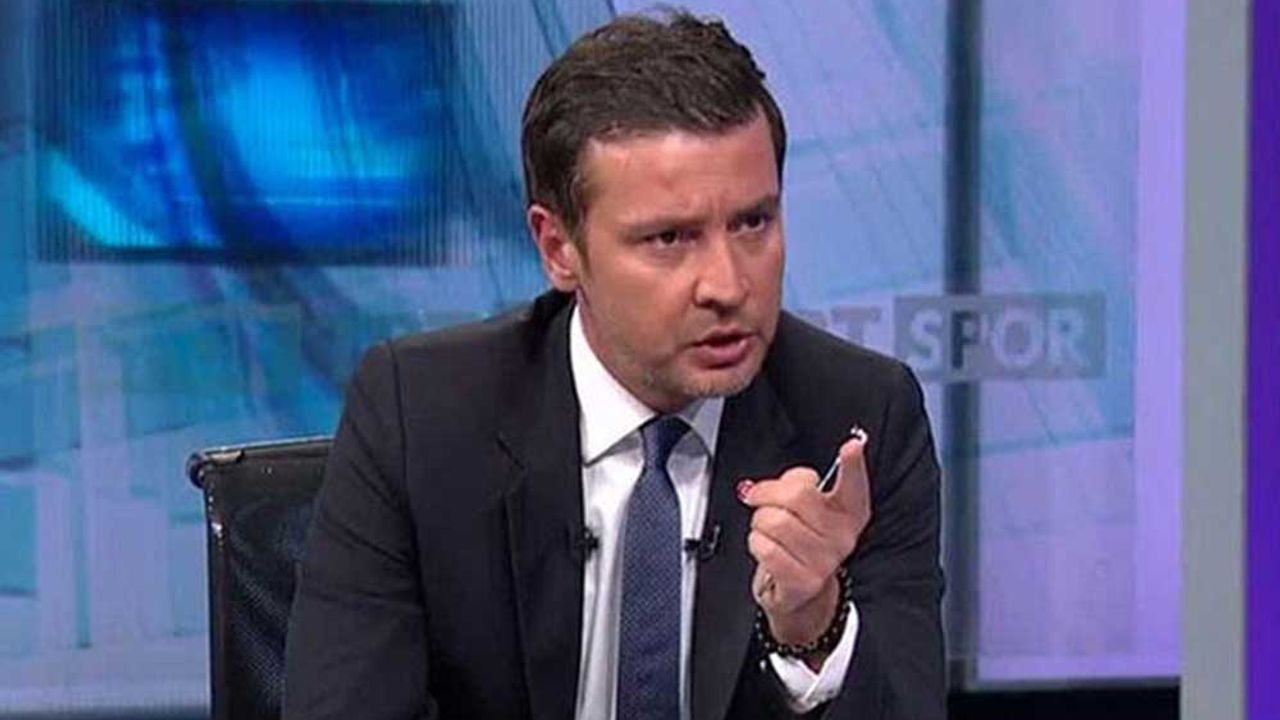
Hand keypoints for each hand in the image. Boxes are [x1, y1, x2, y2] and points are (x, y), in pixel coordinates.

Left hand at [739, 431, 870, 651]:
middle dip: (767, 493)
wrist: (800, 594)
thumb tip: (790, 479)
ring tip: (766, 529)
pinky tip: (765, 547)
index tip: (851, 446)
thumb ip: (800, 485)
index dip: (854, 464)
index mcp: (849, 514)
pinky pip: (765, 547)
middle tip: (760, 498)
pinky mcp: (802, 581)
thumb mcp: (808, 510)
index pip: (855, 485)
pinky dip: (755, 542)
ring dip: (759, 522)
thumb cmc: (801, 543)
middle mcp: (842, 537)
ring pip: (774, 521)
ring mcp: (824, 561)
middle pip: (796, 496)